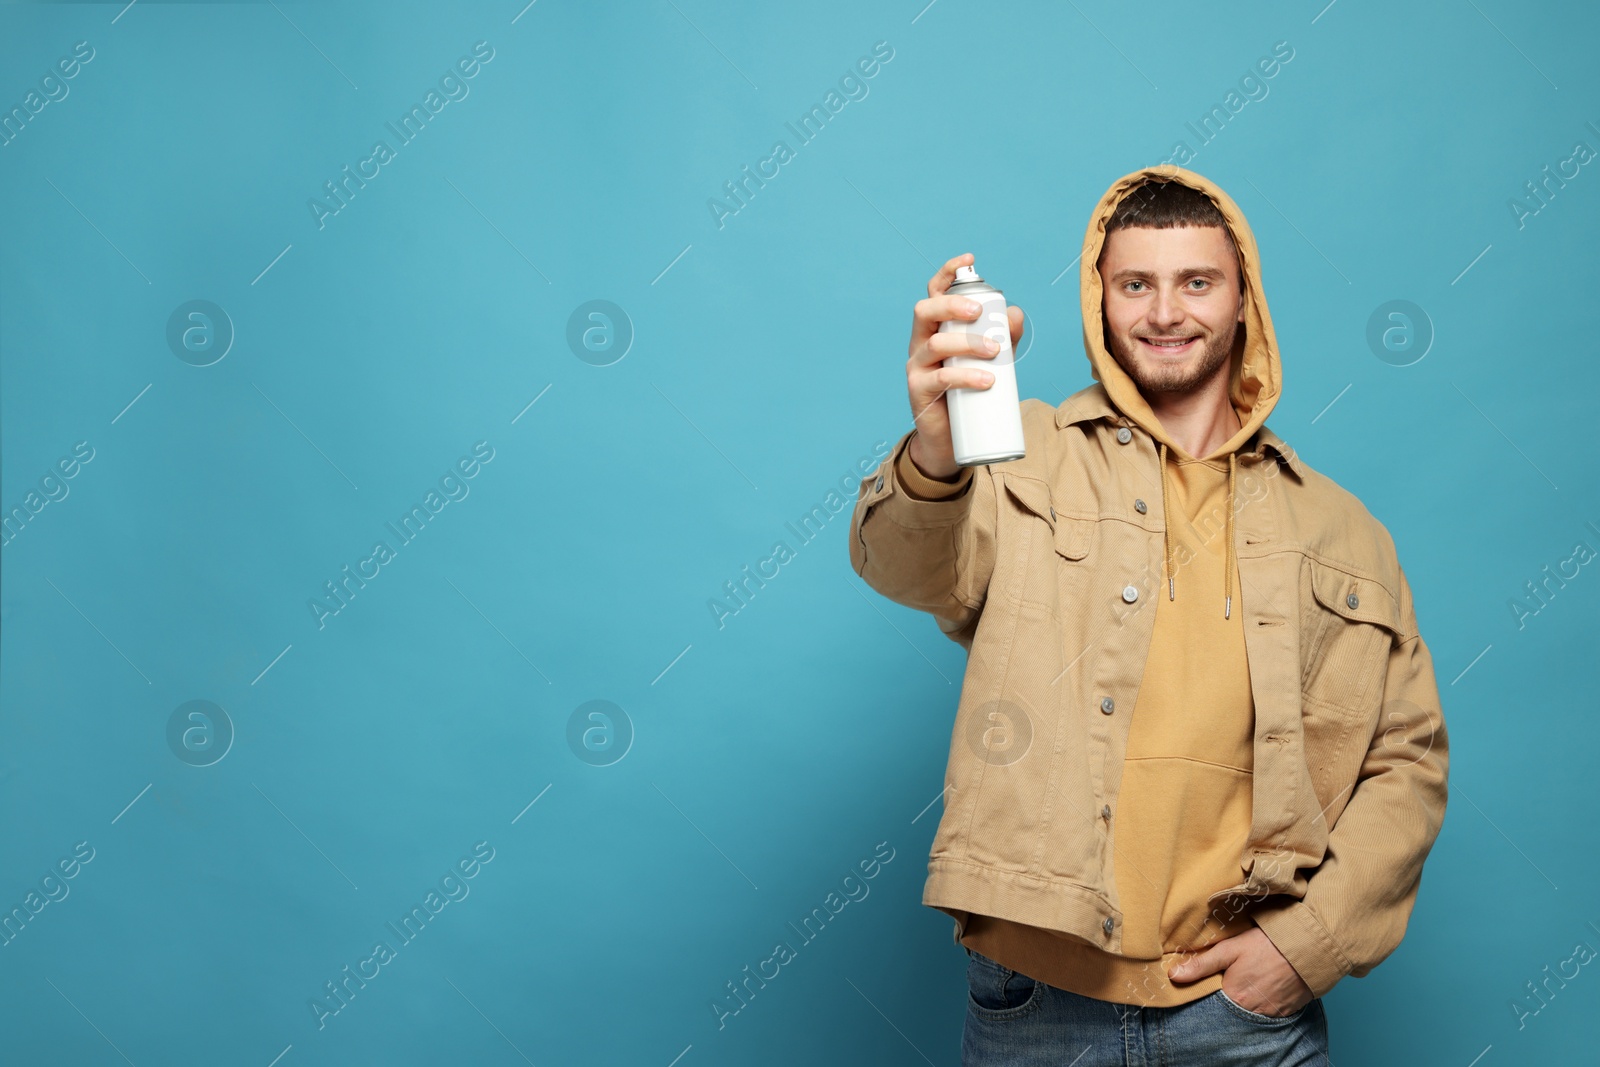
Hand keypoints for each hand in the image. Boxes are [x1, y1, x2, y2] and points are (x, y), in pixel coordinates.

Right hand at [906, 252, 1025, 479]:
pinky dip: (965, 376)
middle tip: (980, 311)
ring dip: (968, 343)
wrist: (951, 441)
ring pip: (935, 343)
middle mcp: (921, 343)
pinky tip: (986, 380)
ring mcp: (917, 367)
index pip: (935, 293)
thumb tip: (1015, 313)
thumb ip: (1005, 338)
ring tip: (995, 352)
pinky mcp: (919, 391)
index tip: (970, 260)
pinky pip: (940, 378)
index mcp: (936, 329)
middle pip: (925, 310)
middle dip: (953, 304)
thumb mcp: (990, 362)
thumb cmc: (969, 394)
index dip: (947, 273)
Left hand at [1166, 927, 1313, 1017]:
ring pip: (1249, 1011)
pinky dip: (1263, 1002)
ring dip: (1247, 1000)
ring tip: (1250, 980)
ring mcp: (1270, 1013)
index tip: (1211, 980)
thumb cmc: (1267, 945)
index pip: (1212, 1001)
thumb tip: (1173, 975)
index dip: (1210, 991)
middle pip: (1231, 1008)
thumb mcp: (1230, 949)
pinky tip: (1263, 986)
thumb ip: (1201, 964)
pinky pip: (1268, 1012)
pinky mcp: (1286, 1012)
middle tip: (1233, 978)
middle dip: (1229, 996)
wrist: (1309, 947)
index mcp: (1234, 996)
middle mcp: (1251, 1011)